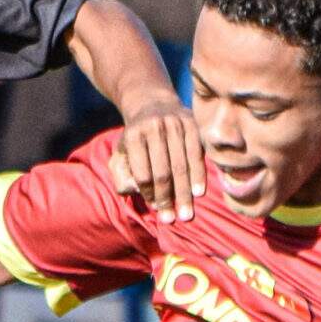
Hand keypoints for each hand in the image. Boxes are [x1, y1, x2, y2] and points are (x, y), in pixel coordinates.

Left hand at [108, 98, 205, 222]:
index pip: (143, 173)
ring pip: (181, 165)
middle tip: (170, 220)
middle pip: (163, 172)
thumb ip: (121, 172)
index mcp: (134, 135)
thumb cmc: (136, 136)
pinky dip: (198, 175)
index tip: (155, 209)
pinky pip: (197, 154)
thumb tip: (133, 191)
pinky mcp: (192, 123)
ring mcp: (175, 124)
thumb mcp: (121, 150)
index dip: (148, 194)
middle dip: (167, 199)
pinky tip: (199, 194)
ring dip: (184, 194)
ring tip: (186, 215)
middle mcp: (155, 127)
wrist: (152, 102)